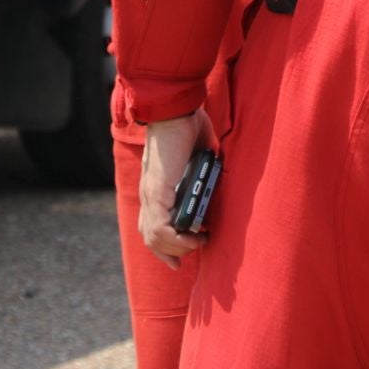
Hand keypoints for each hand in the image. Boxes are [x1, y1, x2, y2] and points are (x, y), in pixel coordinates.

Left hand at [138, 108, 213, 267]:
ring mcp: (151, 195)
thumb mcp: (197, 156)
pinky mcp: (157, 192)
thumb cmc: (187, 124)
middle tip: (196, 247)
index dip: (164, 247)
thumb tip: (218, 179)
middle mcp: (149, 195)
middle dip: (173, 253)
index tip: (178, 260)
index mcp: (157, 187)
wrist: (175, 108)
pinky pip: (160, 229)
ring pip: (154, 238)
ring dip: (178, 247)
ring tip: (198, 240)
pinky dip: (177, 239)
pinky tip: (195, 235)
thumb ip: (203, 171)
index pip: (151, 227)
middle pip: (151, 238)